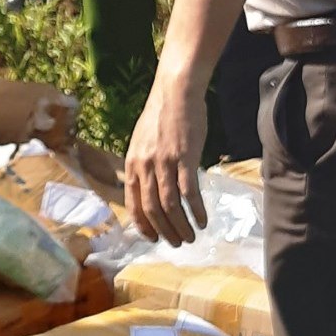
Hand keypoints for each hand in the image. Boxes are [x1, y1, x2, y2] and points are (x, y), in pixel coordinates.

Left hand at [125, 72, 208, 245]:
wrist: (176, 92)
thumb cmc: (162, 116)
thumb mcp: (142, 142)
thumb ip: (143, 166)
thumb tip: (149, 189)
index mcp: (132, 164)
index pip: (134, 204)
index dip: (144, 225)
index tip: (154, 238)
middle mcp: (145, 166)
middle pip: (153, 209)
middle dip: (165, 231)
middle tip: (176, 243)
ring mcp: (164, 162)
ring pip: (170, 205)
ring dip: (181, 226)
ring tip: (191, 237)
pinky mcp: (185, 157)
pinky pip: (189, 191)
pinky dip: (196, 210)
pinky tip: (203, 220)